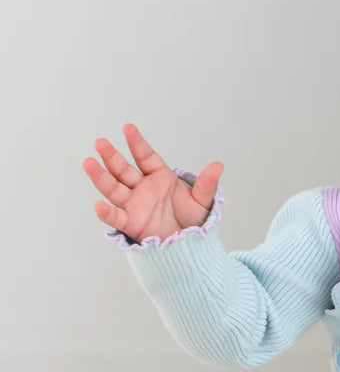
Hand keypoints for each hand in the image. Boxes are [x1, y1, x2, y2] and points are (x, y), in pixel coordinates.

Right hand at [82, 122, 222, 243]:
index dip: (136, 143)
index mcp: (159, 177)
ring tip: (88, 162)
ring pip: (114, 188)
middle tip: (100, 142)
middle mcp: (143, 188)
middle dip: (111, 156)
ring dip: (101, 176)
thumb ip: (206, 183)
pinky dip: (107, 213)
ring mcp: (134, 204)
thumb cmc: (193, 219)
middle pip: (123, 170)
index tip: (127, 128)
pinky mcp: (131, 223)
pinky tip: (98, 205)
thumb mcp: (202, 200)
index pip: (145, 157)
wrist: (188, 243)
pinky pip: (116, 217)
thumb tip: (218, 165)